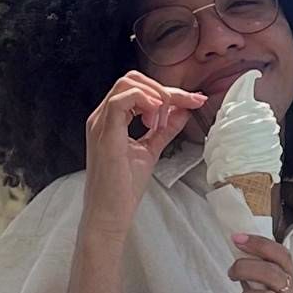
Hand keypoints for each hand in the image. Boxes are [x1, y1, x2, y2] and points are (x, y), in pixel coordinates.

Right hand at [83, 71, 206, 243]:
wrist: (109, 213)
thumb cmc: (123, 188)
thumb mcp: (151, 150)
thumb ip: (165, 130)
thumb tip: (183, 111)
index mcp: (110, 120)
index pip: (136, 89)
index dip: (167, 91)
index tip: (192, 100)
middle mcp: (102, 117)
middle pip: (131, 80)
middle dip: (162, 89)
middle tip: (183, 104)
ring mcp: (100, 123)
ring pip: (127, 84)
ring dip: (156, 95)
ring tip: (165, 118)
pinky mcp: (105, 132)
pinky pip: (121, 100)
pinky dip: (144, 101)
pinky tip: (157, 116)